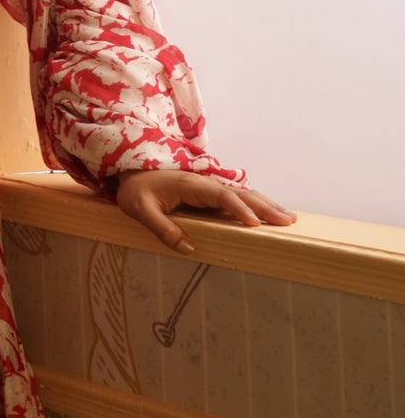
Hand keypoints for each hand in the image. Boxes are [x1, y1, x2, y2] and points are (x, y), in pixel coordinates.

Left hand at [113, 169, 296, 255]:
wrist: (129, 169)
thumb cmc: (135, 189)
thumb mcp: (141, 210)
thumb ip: (162, 228)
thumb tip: (189, 248)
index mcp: (190, 185)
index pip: (220, 195)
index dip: (238, 208)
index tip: (254, 224)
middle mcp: (204, 183)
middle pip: (240, 192)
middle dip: (265, 206)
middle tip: (288, 221)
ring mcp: (207, 186)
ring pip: (242, 193)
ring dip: (264, 204)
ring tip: (288, 218)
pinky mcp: (207, 193)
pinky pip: (235, 198)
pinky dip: (254, 205)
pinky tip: (266, 214)